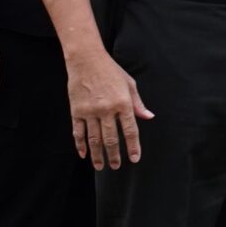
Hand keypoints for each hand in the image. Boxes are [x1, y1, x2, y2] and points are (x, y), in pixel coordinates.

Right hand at [67, 48, 151, 169]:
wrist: (86, 60)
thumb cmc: (111, 71)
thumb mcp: (129, 84)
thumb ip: (138, 103)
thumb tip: (149, 117)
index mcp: (123, 103)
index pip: (130, 130)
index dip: (132, 146)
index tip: (134, 159)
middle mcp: (106, 109)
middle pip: (111, 138)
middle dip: (114, 155)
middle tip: (117, 166)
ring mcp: (90, 111)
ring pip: (94, 139)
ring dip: (98, 154)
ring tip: (101, 166)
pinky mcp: (76, 111)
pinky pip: (78, 132)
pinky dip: (81, 144)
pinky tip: (84, 154)